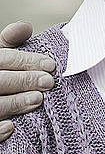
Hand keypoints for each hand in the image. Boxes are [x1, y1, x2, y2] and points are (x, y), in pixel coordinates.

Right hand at [0, 22, 54, 141]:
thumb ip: (11, 41)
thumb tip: (26, 26)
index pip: (6, 58)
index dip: (28, 61)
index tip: (51, 65)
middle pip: (1, 80)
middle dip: (26, 81)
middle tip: (49, 82)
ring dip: (16, 102)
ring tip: (38, 100)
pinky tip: (11, 127)